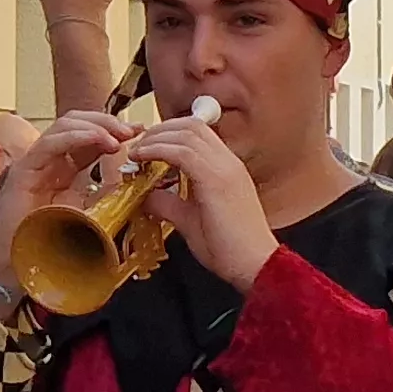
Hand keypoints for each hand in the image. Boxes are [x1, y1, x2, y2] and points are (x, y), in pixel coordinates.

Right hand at [0, 111, 137, 292]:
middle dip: (108, 122)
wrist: (20, 267)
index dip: (116, 131)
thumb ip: (110, 198)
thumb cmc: (53, 246)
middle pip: (79, 124)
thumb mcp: (93, 217)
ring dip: (95, 126)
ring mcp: (36, 163)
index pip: (91, 138)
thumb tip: (140, 184)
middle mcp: (51, 161)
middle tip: (133, 130)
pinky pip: (49, 144)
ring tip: (119, 136)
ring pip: (64, 126)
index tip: (141, 133)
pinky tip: (98, 139)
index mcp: (67, 170)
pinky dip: (76, 137)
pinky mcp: (24, 171)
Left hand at [121, 111, 279, 290]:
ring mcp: (225, 168)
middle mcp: (228, 163)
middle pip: (191, 125)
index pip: (198, 133)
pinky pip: (182, 151)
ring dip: (156, 137)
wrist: (255, 265)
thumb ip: (169, 203)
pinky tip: (143, 157)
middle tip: (138, 143)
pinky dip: (158, 149)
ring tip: (137, 150)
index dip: (169, 133)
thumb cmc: (230, 249)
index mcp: (227, 169)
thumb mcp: (191, 220)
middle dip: (160, 129)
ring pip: (186, 133)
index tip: (147, 145)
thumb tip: (146, 195)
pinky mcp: (216, 180)